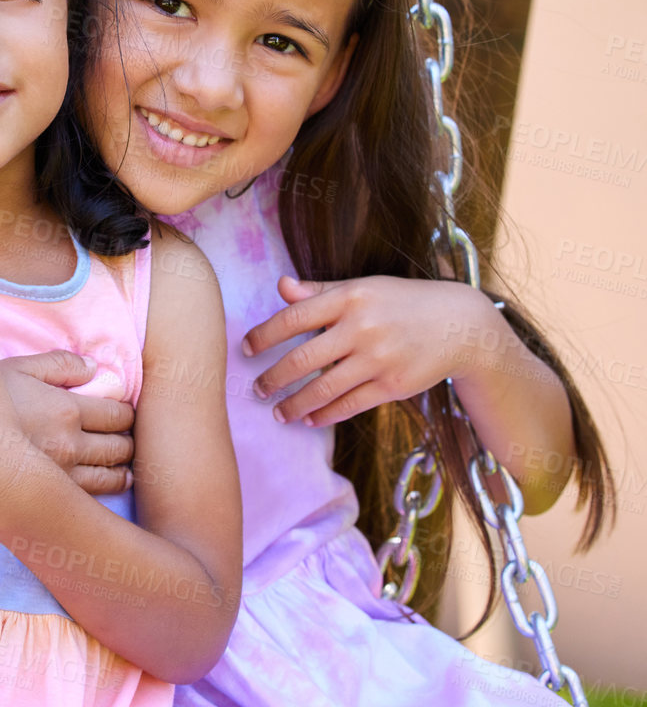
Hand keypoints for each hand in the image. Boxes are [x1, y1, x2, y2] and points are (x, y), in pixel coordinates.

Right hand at [0, 340, 133, 492]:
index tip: (122, 411)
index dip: (126, 412)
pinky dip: (108, 487)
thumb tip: (93, 366)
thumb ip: (59, 363)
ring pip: (112, 474)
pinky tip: (107, 482)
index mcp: (65, 408)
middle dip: (127, 438)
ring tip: (121, 460)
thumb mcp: (16, 368)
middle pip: (120, 444)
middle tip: (124, 435)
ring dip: (122, 466)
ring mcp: (60, 474)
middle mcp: (69, 443)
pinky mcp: (49, 496)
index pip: (117, 412)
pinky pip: (93, 496)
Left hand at [243, 274, 492, 426]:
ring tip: (277, 413)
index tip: (246, 349)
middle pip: (302, 360)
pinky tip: (308, 419)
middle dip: (272, 379)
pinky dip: (324, 415)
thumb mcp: (363, 287)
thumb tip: (280, 286)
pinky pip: (348, 405)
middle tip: (256, 389)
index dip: (263, 336)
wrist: (459, 324)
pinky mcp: (392, 385)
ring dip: (293, 405)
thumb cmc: (401, 302)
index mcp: (349, 297)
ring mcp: (378, 359)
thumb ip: (319, 291)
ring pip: (323, 389)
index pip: (293, 318)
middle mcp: (361, 327)